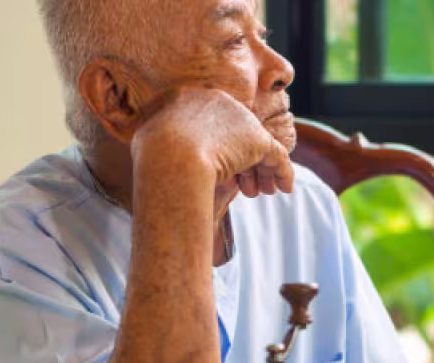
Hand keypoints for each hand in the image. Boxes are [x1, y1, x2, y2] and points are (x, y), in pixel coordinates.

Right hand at [130, 87, 293, 218]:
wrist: (169, 155)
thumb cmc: (152, 154)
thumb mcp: (148, 140)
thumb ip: (157, 142)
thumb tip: (150, 151)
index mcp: (193, 98)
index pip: (215, 123)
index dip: (218, 148)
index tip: (218, 171)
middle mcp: (221, 103)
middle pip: (239, 134)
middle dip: (243, 161)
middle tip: (245, 186)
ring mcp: (242, 121)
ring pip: (259, 147)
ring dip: (262, 172)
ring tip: (261, 192)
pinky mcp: (259, 141)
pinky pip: (277, 157)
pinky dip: (283, 173)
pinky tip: (285, 188)